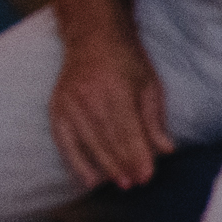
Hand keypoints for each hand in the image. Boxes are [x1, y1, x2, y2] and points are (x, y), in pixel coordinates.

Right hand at [46, 35, 172, 189]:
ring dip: (102, 166)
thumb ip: (154, 119)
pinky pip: (64, 141)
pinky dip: (75, 161)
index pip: (127, 130)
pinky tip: (87, 179)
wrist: (92, 37)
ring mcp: (68, 103)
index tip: (147, 176)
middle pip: (106, 139)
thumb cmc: (127, 61)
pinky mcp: (56, 108)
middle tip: (134, 184)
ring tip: (118, 183)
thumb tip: (166, 150)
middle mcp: (88, 97)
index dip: (136, 155)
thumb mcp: (149, 84)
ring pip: (86, 142)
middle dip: (121, 164)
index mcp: (115, 90)